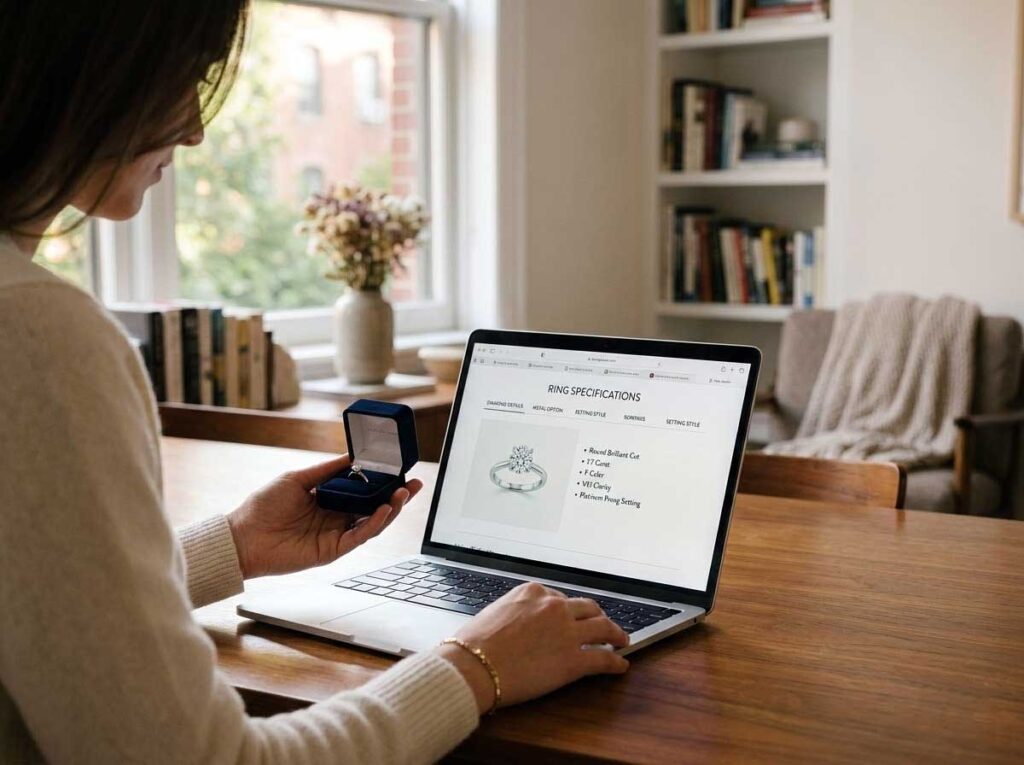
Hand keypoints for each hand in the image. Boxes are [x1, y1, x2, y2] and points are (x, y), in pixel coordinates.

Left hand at [226, 454, 421, 578]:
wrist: (243, 536)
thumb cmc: (263, 506)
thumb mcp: (298, 478)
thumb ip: (327, 470)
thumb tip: (353, 457)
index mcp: (329, 499)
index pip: (364, 491)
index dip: (382, 482)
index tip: (398, 469)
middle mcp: (336, 518)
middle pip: (375, 507)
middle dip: (397, 496)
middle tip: (414, 483)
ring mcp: (336, 535)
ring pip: (373, 522)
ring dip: (391, 509)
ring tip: (403, 494)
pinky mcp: (333, 550)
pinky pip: (360, 536)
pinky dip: (374, 523)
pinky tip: (384, 510)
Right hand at [434, 583, 629, 713]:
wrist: (473, 666)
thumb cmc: (474, 644)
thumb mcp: (495, 612)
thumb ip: (515, 613)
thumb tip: (520, 624)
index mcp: (534, 592)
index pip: (560, 598)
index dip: (569, 610)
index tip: (572, 617)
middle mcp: (554, 607)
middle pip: (588, 608)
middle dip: (596, 616)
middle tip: (602, 624)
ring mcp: (567, 632)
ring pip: (603, 627)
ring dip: (615, 633)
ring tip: (620, 640)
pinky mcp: (574, 661)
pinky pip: (604, 659)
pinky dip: (616, 662)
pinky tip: (620, 665)